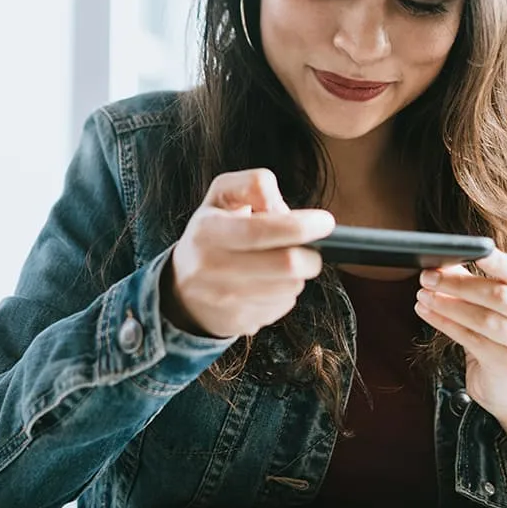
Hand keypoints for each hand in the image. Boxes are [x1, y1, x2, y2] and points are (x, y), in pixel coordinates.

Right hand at [164, 168, 334, 338]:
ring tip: (281, 264)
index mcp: (207, 231)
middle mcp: (211, 268)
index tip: (325, 222)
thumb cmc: (211, 234)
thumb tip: (282, 211)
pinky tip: (269, 283)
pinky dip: (285, 293)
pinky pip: (282, 306)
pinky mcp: (238, 322)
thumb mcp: (223, 196)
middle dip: (310, 255)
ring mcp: (223, 300)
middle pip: (285, 266)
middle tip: (311, 248)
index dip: (299, 227)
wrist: (181, 288)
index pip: (260, 231)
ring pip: (289, 288)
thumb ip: (254, 185)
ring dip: (297, 275)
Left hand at [414, 250, 506, 419]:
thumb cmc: (500, 335)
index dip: (497, 261)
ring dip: (448, 304)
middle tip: (428, 276)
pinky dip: (445, 323)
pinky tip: (427, 313)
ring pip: (484, 319)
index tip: (472, 249)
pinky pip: (471, 339)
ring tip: (423, 295)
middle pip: (500, 296)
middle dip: (460, 284)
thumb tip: (443, 260)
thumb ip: (473, 281)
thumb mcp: (494, 306)